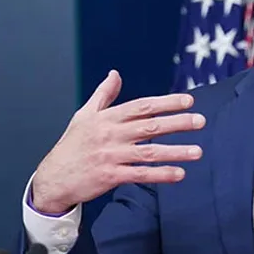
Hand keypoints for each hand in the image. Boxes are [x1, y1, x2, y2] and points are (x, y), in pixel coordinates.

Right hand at [31, 70, 204, 213]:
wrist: (52, 178)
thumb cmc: (71, 145)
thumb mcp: (84, 115)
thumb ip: (103, 95)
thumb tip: (115, 74)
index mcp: (107, 118)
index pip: (142, 106)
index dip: (166, 102)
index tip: (189, 101)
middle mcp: (111, 135)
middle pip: (149, 126)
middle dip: (177, 123)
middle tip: (200, 121)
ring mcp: (111, 156)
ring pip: (149, 152)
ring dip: (175, 152)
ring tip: (198, 151)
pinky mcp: (110, 176)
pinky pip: (140, 174)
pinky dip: (160, 174)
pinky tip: (179, 174)